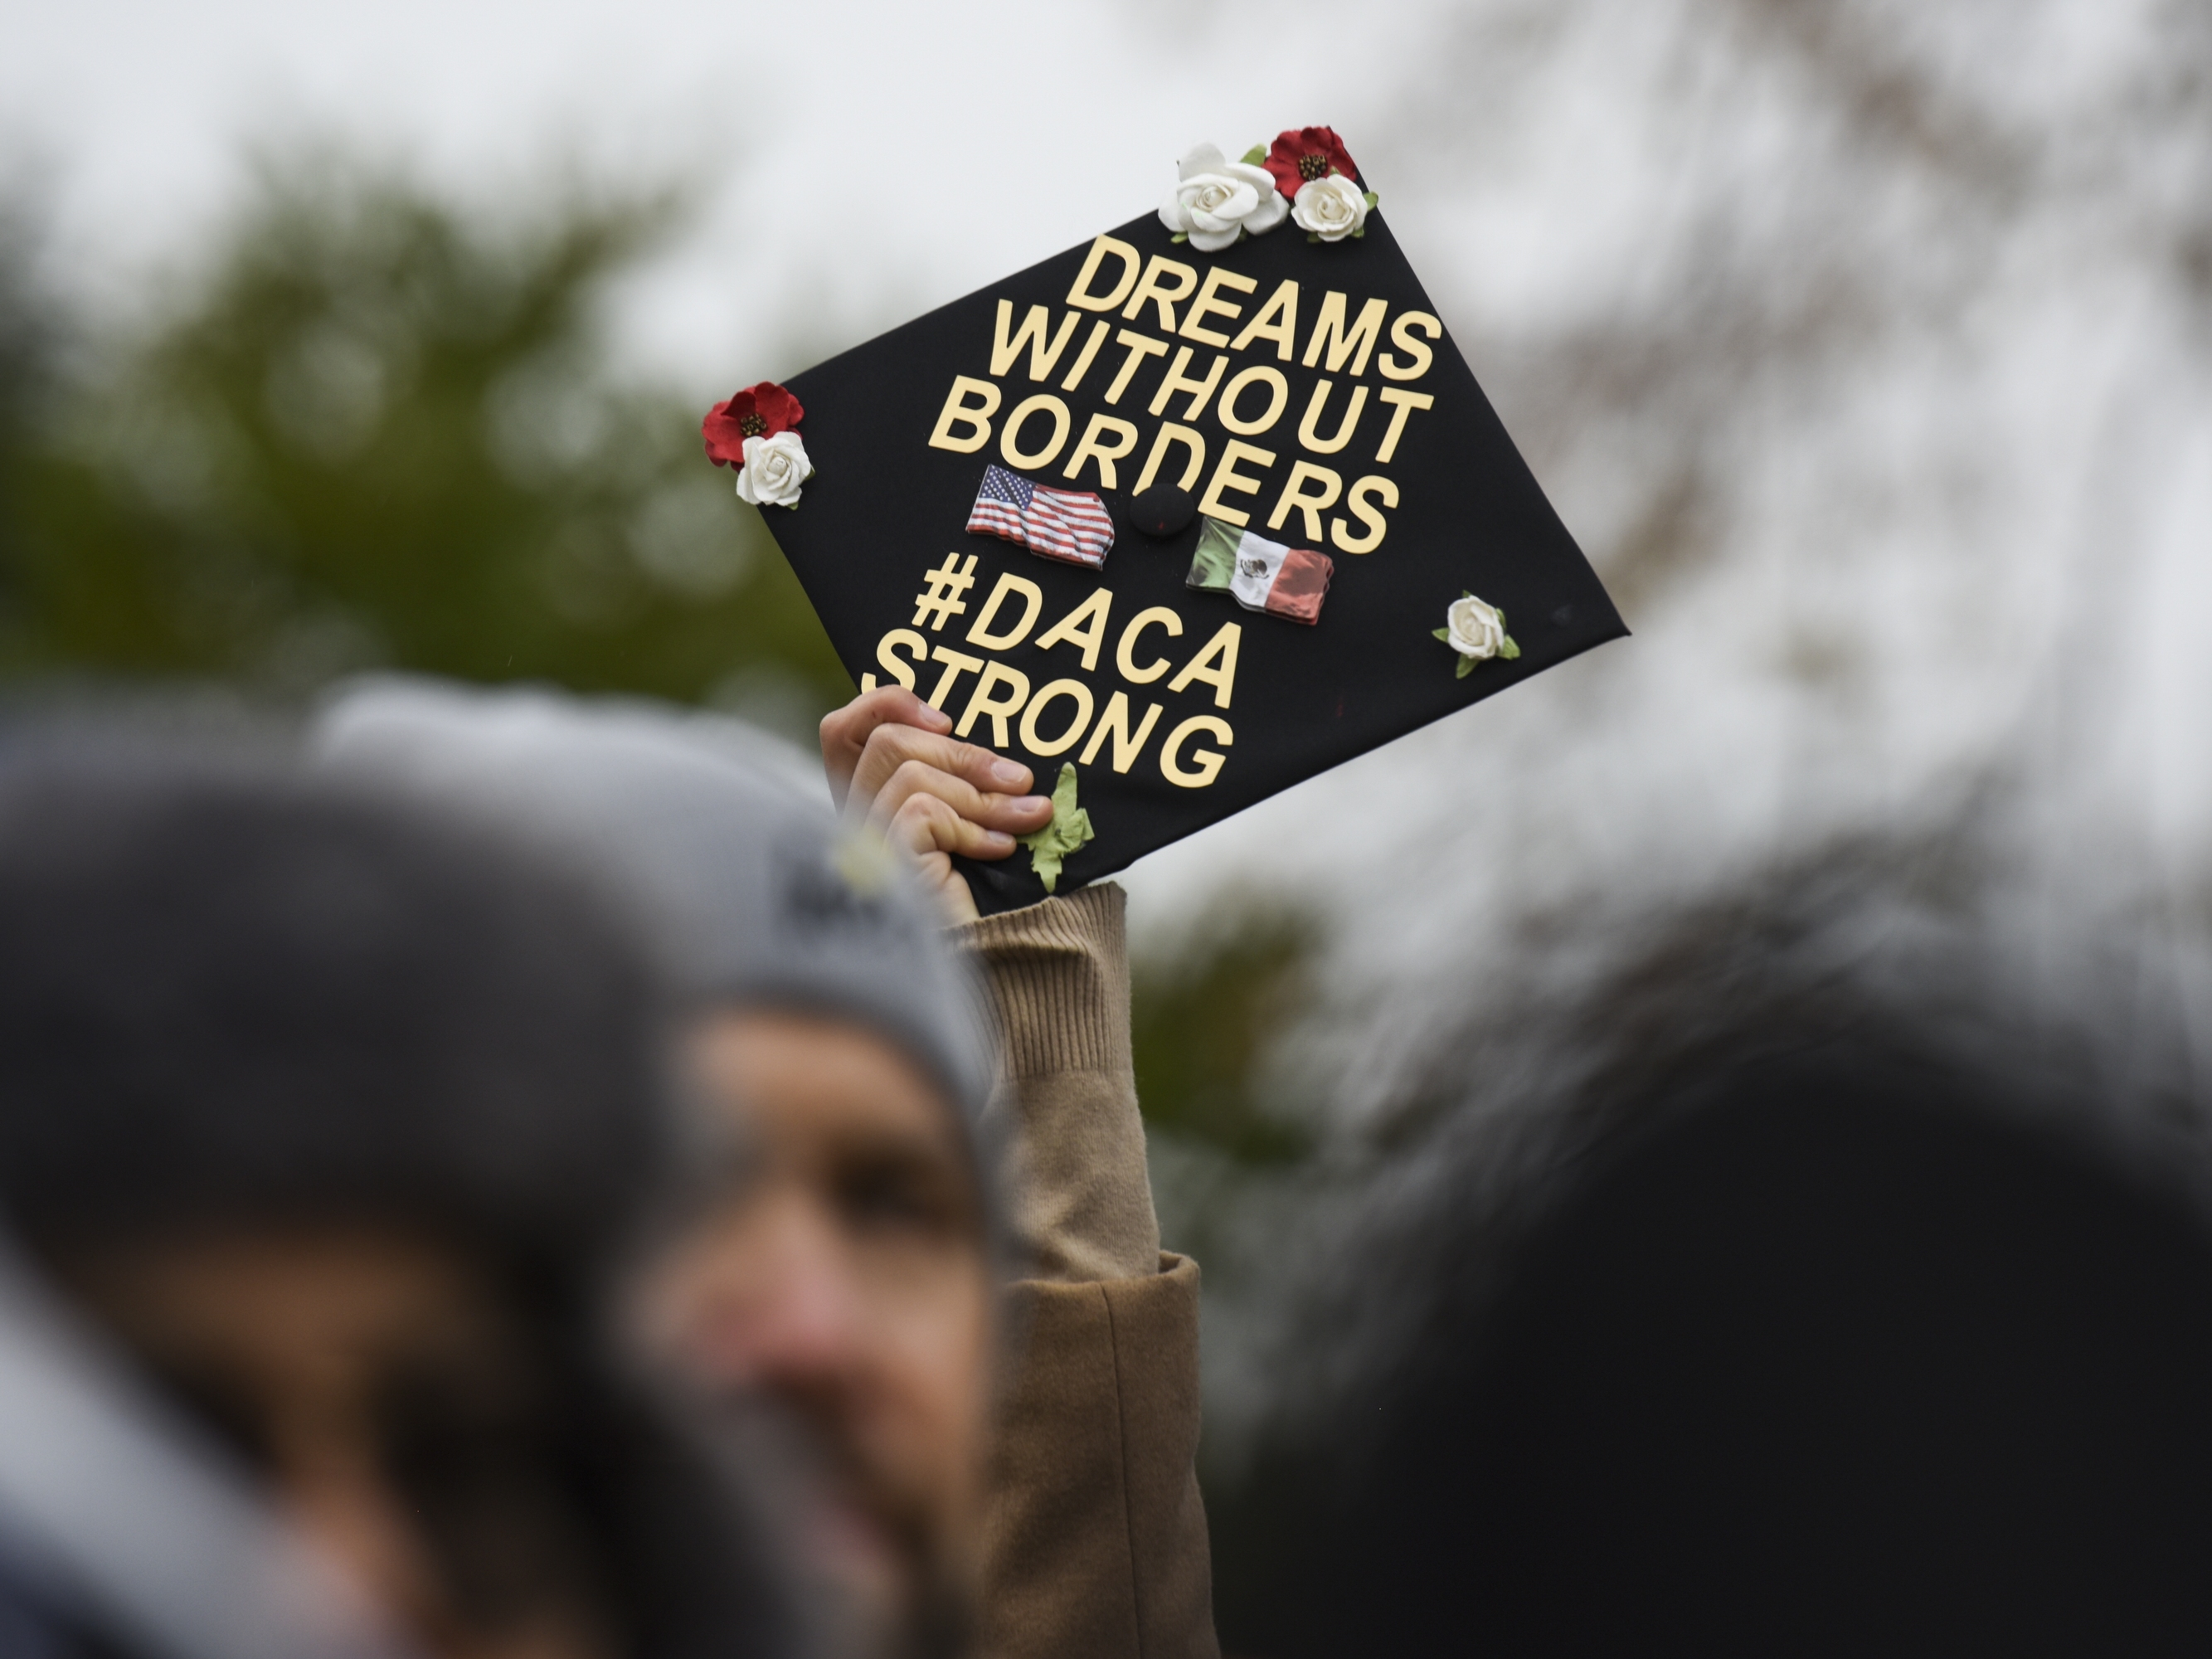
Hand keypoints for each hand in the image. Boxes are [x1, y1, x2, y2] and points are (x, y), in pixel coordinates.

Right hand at [819, 687, 1053, 922]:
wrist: (997, 962)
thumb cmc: (990, 896)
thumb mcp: (974, 821)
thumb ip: (963, 781)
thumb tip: (995, 746)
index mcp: (868, 804)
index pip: (839, 731)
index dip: (885, 704)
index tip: (946, 720)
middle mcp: (856, 823)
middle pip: (886, 741)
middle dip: (964, 752)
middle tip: (1018, 779)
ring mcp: (865, 846)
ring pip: (910, 773)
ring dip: (981, 794)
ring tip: (1023, 818)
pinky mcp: (884, 867)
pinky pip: (924, 810)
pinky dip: (972, 826)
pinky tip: (999, 851)